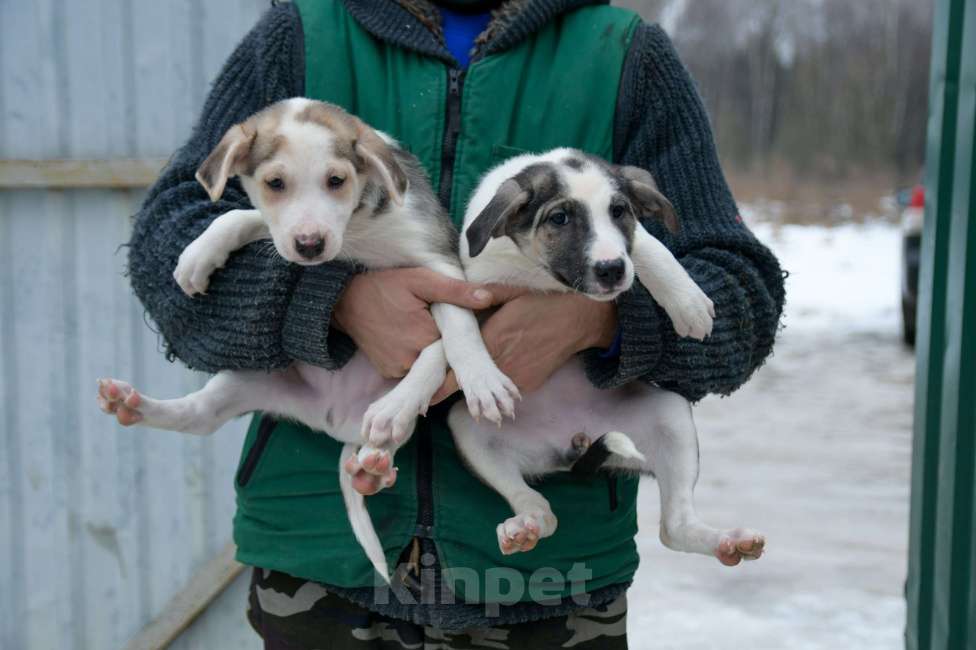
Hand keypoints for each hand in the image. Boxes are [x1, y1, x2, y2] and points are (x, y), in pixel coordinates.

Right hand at [332, 267, 495, 377]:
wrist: (344, 299)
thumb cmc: (384, 285)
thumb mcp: (421, 279)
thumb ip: (455, 290)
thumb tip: (487, 297)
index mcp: (425, 339)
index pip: (457, 346)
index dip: (460, 336)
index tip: (456, 323)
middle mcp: (410, 362)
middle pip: (443, 357)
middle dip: (444, 343)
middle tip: (434, 320)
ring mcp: (397, 370)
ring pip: (427, 364)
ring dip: (429, 350)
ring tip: (420, 327)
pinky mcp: (388, 372)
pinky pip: (411, 368)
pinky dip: (414, 356)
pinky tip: (408, 337)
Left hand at [432, 292, 616, 401]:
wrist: (579, 320)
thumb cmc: (544, 303)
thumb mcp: (512, 292)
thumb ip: (486, 294)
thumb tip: (463, 291)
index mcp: (491, 340)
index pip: (457, 369)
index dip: (439, 381)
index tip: (423, 391)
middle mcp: (501, 363)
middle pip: (469, 386)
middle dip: (452, 390)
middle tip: (430, 399)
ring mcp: (516, 377)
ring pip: (487, 389)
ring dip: (476, 390)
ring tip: (464, 395)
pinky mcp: (528, 384)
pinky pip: (505, 386)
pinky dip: (498, 383)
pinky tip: (496, 380)